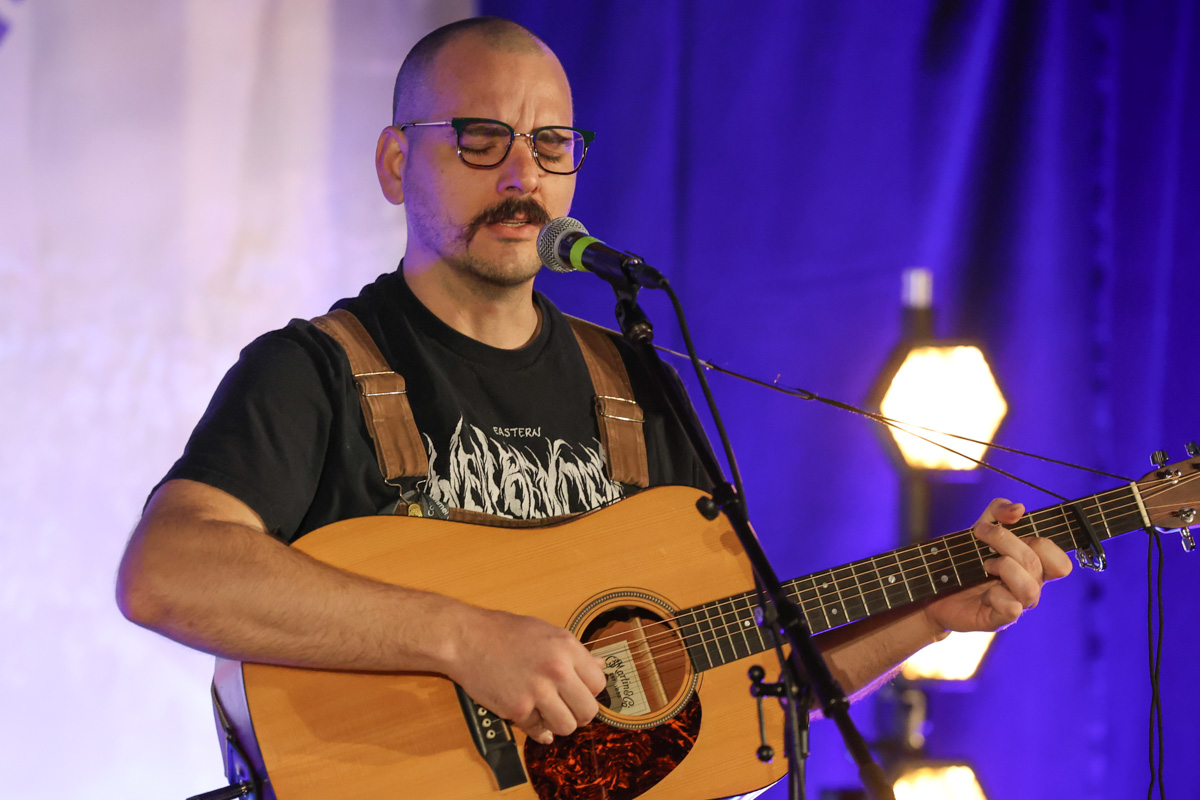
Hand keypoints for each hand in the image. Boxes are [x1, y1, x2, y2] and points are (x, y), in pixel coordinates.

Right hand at [444, 605, 606, 744]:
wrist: (466, 639)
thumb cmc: (504, 632)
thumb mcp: (546, 632)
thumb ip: (574, 652)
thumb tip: (600, 666)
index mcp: (567, 647)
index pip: (599, 684)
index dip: (589, 691)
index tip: (578, 691)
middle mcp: (556, 670)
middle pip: (588, 711)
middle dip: (578, 713)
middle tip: (566, 708)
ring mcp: (537, 691)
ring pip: (567, 726)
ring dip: (558, 723)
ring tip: (547, 712)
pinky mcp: (517, 709)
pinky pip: (539, 732)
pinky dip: (537, 729)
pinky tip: (531, 717)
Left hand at [924, 498, 1072, 635]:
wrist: (938, 585)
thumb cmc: (967, 558)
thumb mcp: (982, 527)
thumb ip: (999, 511)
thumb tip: (1019, 509)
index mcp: (1034, 566)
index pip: (1060, 561)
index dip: (1041, 542)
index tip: (1009, 527)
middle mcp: (1030, 586)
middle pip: (1037, 563)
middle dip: (1006, 541)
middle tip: (982, 534)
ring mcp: (1017, 604)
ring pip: (1029, 588)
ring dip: (1003, 567)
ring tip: (984, 565)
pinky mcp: (1000, 619)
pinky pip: (1011, 608)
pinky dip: (995, 594)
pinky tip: (983, 591)